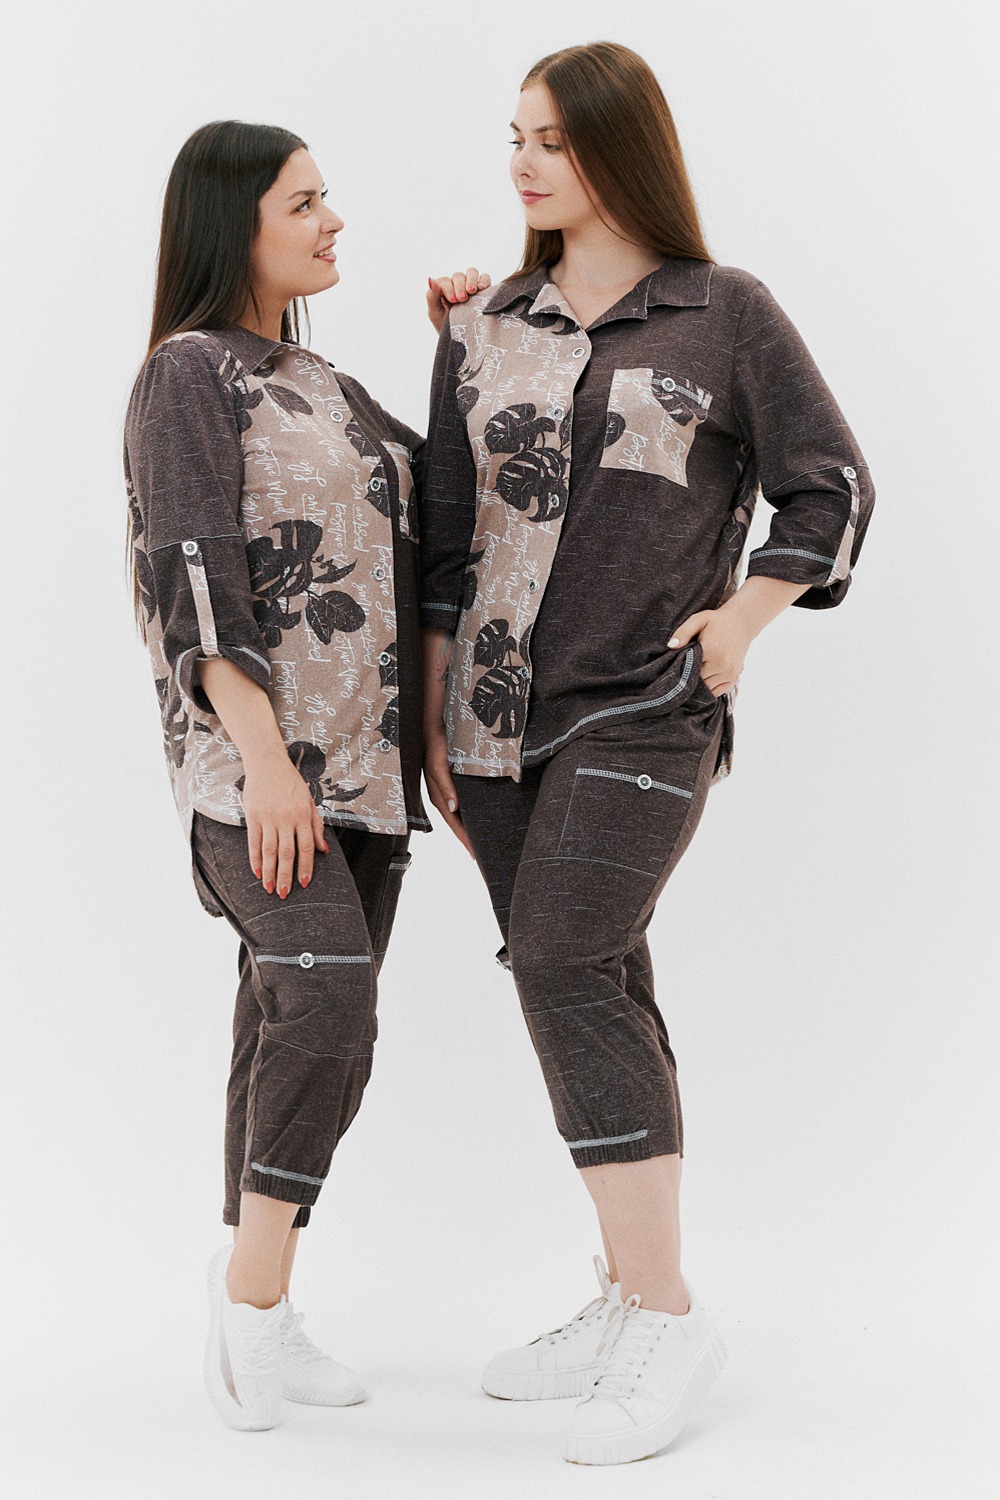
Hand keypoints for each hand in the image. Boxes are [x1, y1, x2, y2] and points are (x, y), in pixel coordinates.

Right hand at [241, 751, 328, 897]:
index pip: (305, 847)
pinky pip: (254, 842)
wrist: (268, 763)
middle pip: (286, 853)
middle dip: (285, 875)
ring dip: (269, 872)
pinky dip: (255, 858)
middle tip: (284, 894)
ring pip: (269, 850)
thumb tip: (324, 850)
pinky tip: (256, 872)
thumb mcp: (309, 802)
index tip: (304, 883)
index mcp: (302, 815)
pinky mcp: (252, 816)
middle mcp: (285, 818)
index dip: (306, 866)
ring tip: (269, 888)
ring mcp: (268, 818)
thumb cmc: (291, 783)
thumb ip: (316, 827)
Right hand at [423, 721, 475, 856]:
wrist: (431, 720)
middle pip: (455, 820)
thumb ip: (445, 786)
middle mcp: (441, 791)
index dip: (463, 837)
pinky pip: (459, 798)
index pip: (453, 821)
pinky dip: (467, 809)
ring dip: (466, 824)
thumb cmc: (434, 740)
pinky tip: (475, 811)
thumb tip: (453, 809)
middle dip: (465, 836)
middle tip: (479, 852)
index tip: (474, 854)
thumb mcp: (438, 763)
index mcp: (437, 792)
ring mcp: (445, 784)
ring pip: (457, 811)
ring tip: (479, 837)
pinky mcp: (450, 775)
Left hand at [426, 267, 491, 333]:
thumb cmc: (446, 328)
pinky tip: (482, 288)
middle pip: (458, 276)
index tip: (453, 301)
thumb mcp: (435, 314)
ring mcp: (470, 287)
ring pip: (471, 272)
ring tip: (472, 291)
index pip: (445, 281)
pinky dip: (484, 280)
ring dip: (471, 280)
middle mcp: (457, 286)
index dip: (448, 288)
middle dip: (459, 286)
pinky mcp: (483, 290)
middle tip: (462, 299)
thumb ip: (431, 296)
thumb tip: (430, 279)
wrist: (462, 342)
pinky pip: (485, 278)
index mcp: (443, 290)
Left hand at [668, 605, 753, 696]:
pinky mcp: (733, 679)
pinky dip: (708, 687)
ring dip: (698, 684)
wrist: (741, 624)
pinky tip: (704, 676)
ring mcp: (729, 673)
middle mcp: (722, 664)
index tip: (675, 666)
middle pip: (696, 681)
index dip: (679, 669)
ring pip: (705, 688)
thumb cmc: (717, 622)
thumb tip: (671, 646)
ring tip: (695, 671)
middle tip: (684, 668)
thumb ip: (683, 632)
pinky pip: (715, 692)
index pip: (687, 670)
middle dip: (688, 677)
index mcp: (711, 650)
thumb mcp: (698, 620)